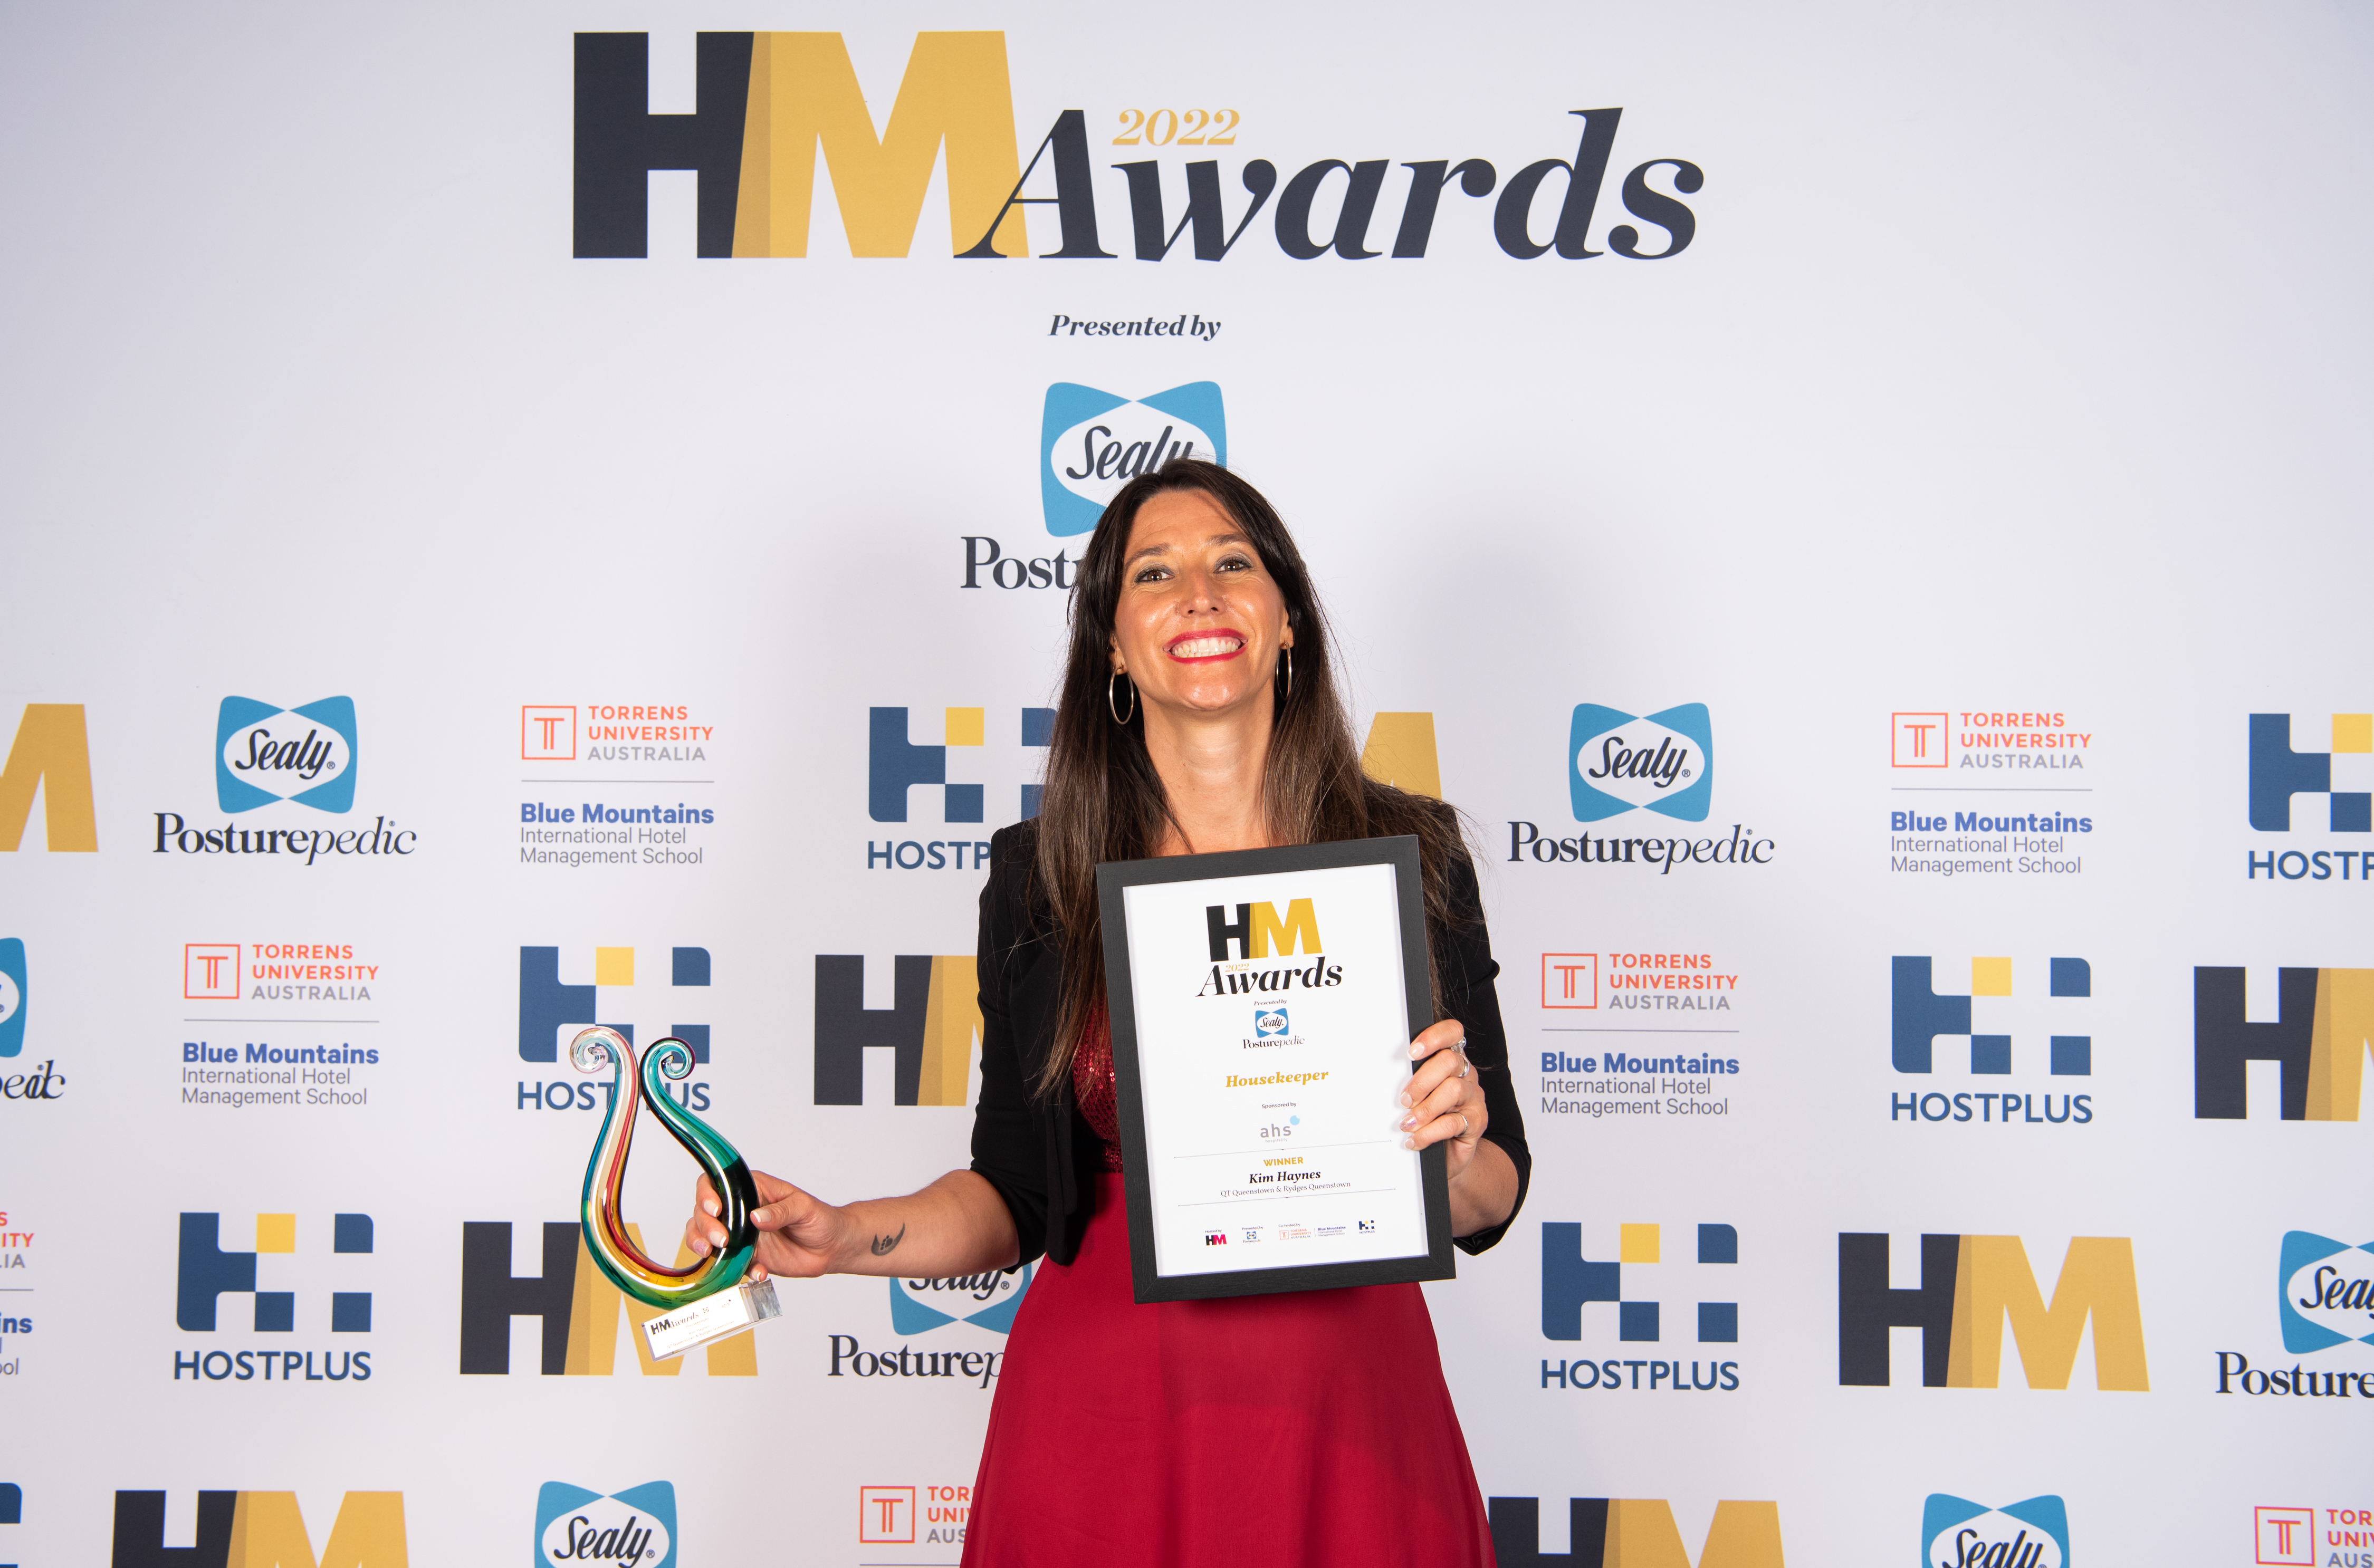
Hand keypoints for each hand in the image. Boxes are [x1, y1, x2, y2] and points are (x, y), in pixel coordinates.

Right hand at [684, 1169, 845, 1281]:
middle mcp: (741, 1211)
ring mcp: (741, 1235)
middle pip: (704, 1212)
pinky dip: (737, 1270)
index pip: (718, 1183)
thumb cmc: (820, 1219)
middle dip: (705, 1225)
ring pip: (706, 1236)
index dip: (707, 1194)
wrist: (831, 1248)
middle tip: (721, 1240)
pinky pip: (729, 1264)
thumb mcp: (804, 1208)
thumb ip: (781, 1211)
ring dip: (703, 1244)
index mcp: (753, 1190)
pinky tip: (758, 1271)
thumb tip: (756, 1217)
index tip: (715, 1210)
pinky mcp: (746, 1256)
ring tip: (714, 1253)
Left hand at [1401, 1018, 1486, 1184]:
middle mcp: (1466, 1074)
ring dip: (1425, 1108)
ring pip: (1453, 1089)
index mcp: (1451, 1060)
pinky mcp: (1477, 1120)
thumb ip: (1410, 1081)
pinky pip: (1453, 1122)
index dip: (1433, 1037)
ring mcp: (1474, 1096)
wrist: (1448, 1152)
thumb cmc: (1429, 1118)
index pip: (1452, 1033)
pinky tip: (1415, 1138)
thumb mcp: (1418, 1095)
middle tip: (1404, 1099)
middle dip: (1421, 1080)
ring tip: (1407, 1123)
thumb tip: (1386, 1080)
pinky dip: (1429, 1132)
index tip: (1411, 1053)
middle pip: (1449, 1061)